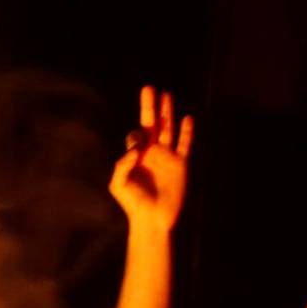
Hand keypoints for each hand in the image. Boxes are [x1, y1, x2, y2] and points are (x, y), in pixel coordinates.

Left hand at [108, 85, 192, 232]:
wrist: (153, 220)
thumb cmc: (133, 204)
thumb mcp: (119, 184)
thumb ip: (122, 165)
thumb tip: (136, 150)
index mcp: (136, 157)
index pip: (136, 135)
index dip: (136, 138)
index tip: (137, 153)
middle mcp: (152, 153)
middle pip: (151, 124)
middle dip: (149, 107)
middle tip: (148, 88)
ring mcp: (167, 158)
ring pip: (168, 129)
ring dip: (167, 112)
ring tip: (166, 94)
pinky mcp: (181, 165)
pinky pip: (185, 145)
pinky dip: (187, 132)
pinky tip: (187, 118)